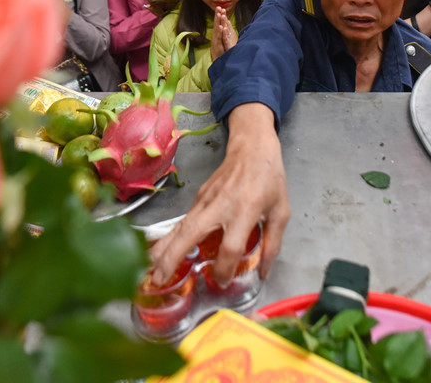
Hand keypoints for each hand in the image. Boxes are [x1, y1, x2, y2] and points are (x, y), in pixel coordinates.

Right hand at [149, 103, 289, 283]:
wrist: (252, 148)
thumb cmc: (269, 179)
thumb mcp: (281, 211)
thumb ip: (273, 243)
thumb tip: (263, 272)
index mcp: (245, 210)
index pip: (230, 246)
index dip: (224, 267)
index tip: (223, 280)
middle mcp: (220, 206)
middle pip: (190, 234)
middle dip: (172, 259)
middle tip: (159, 281)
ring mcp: (204, 200)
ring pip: (179, 227)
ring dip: (162, 250)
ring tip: (149, 272)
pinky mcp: (197, 197)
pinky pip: (181, 221)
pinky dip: (168, 238)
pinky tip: (159, 253)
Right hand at [209, 6, 237, 60]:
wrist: (218, 60)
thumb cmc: (221, 50)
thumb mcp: (222, 39)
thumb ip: (223, 32)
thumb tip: (224, 24)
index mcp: (218, 34)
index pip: (218, 22)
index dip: (219, 15)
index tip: (220, 7)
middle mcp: (216, 35)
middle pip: (217, 23)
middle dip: (218, 15)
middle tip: (218, 7)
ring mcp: (217, 40)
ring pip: (218, 29)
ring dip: (218, 21)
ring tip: (220, 14)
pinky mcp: (219, 45)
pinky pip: (220, 37)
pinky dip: (221, 32)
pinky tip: (221, 27)